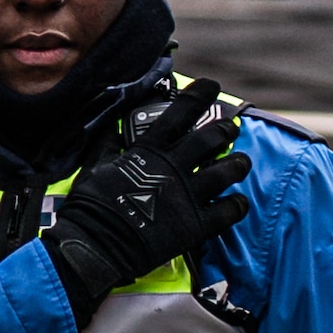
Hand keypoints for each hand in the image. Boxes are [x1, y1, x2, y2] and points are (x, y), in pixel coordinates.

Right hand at [37, 79, 250, 307]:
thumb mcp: (94, 166)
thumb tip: (113, 126)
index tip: (212, 86)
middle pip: (211, 138)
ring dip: (238, 164)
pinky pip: (230, 210)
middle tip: (230, 130)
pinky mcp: (196, 225)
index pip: (180, 113)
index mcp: (150, 151)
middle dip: (225, 130)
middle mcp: (173, 168)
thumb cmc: (91, 207)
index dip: (199, 96)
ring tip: (241, 162)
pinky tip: (237, 201)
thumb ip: (109, 144)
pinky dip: (237, 204)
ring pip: (228, 171)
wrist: (96, 246)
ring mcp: (188, 196)